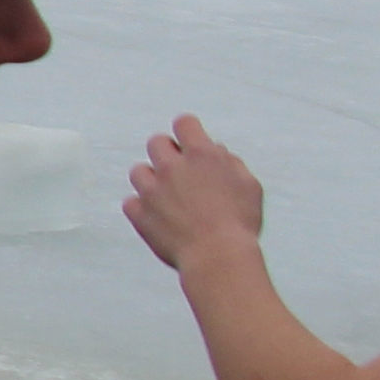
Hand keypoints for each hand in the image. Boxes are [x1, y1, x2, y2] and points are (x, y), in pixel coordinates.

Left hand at [121, 116, 263, 274]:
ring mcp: (151, 189)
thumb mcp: (249, 186)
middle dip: (167, 153)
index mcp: (201, 155)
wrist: (217, 256)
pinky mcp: (139, 212)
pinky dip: (141, 207)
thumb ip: (231, 163)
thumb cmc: (240, 222)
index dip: (188, 131)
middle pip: (156, 142)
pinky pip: (130, 202)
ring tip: (168, 197)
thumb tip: (216, 150)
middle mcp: (172, 167)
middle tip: (181, 172)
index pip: (184, 123)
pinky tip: (157, 217)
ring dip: (151, 179)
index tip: (191, 143)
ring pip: (138, 171)